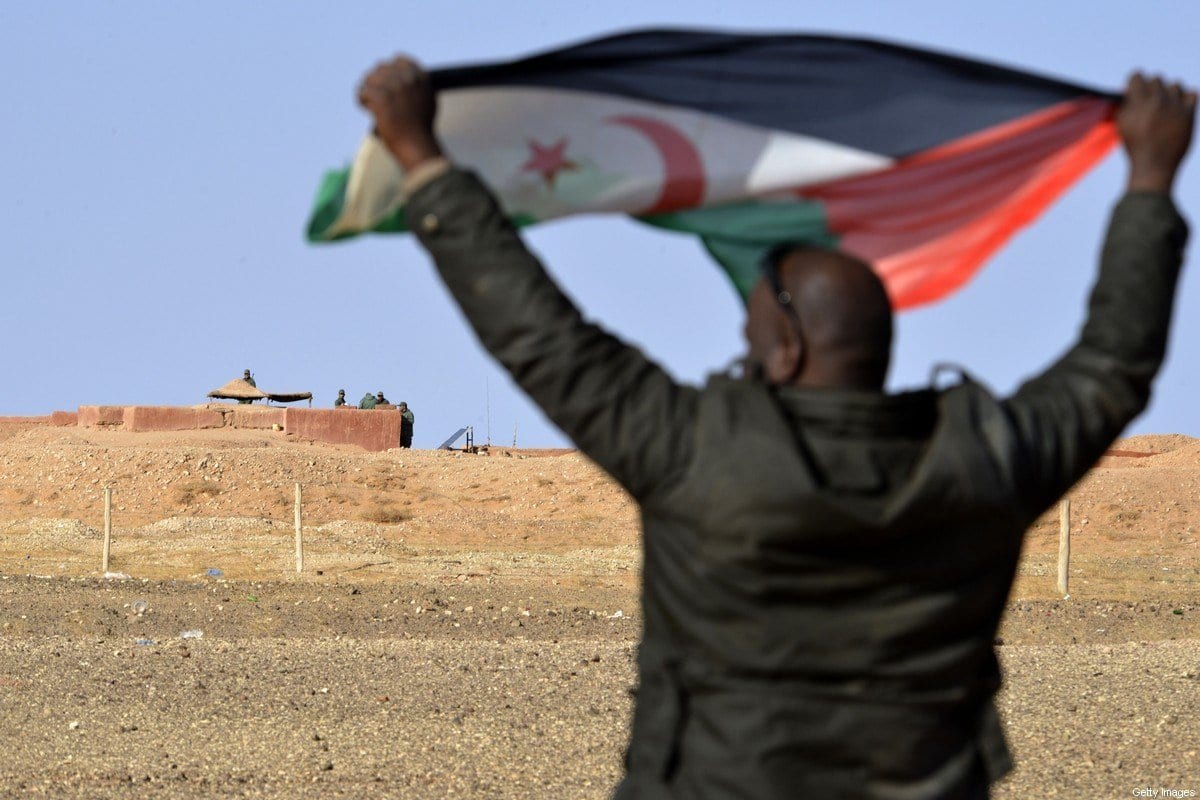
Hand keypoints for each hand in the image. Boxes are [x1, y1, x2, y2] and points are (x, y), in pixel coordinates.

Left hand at [357, 56, 444, 170]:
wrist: (416, 145)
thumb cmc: (421, 130)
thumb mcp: (428, 102)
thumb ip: (419, 87)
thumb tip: (410, 77)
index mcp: (420, 77)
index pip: (399, 60)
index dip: (390, 71)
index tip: (386, 83)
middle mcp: (408, 78)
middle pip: (381, 68)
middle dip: (376, 81)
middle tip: (374, 96)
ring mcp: (394, 86)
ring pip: (370, 78)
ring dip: (367, 89)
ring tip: (369, 103)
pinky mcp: (381, 97)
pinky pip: (363, 91)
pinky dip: (362, 100)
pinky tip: (367, 109)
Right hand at [1118, 72, 1195, 193]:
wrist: (1154, 165)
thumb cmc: (1135, 146)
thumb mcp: (1122, 125)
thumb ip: (1124, 105)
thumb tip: (1129, 91)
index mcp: (1137, 103)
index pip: (1137, 76)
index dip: (1134, 81)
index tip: (1134, 89)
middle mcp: (1157, 101)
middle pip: (1156, 79)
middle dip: (1151, 88)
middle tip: (1149, 102)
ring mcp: (1175, 107)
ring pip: (1175, 85)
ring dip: (1168, 93)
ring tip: (1164, 106)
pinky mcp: (1189, 114)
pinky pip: (1191, 93)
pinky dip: (1185, 98)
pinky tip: (1177, 108)